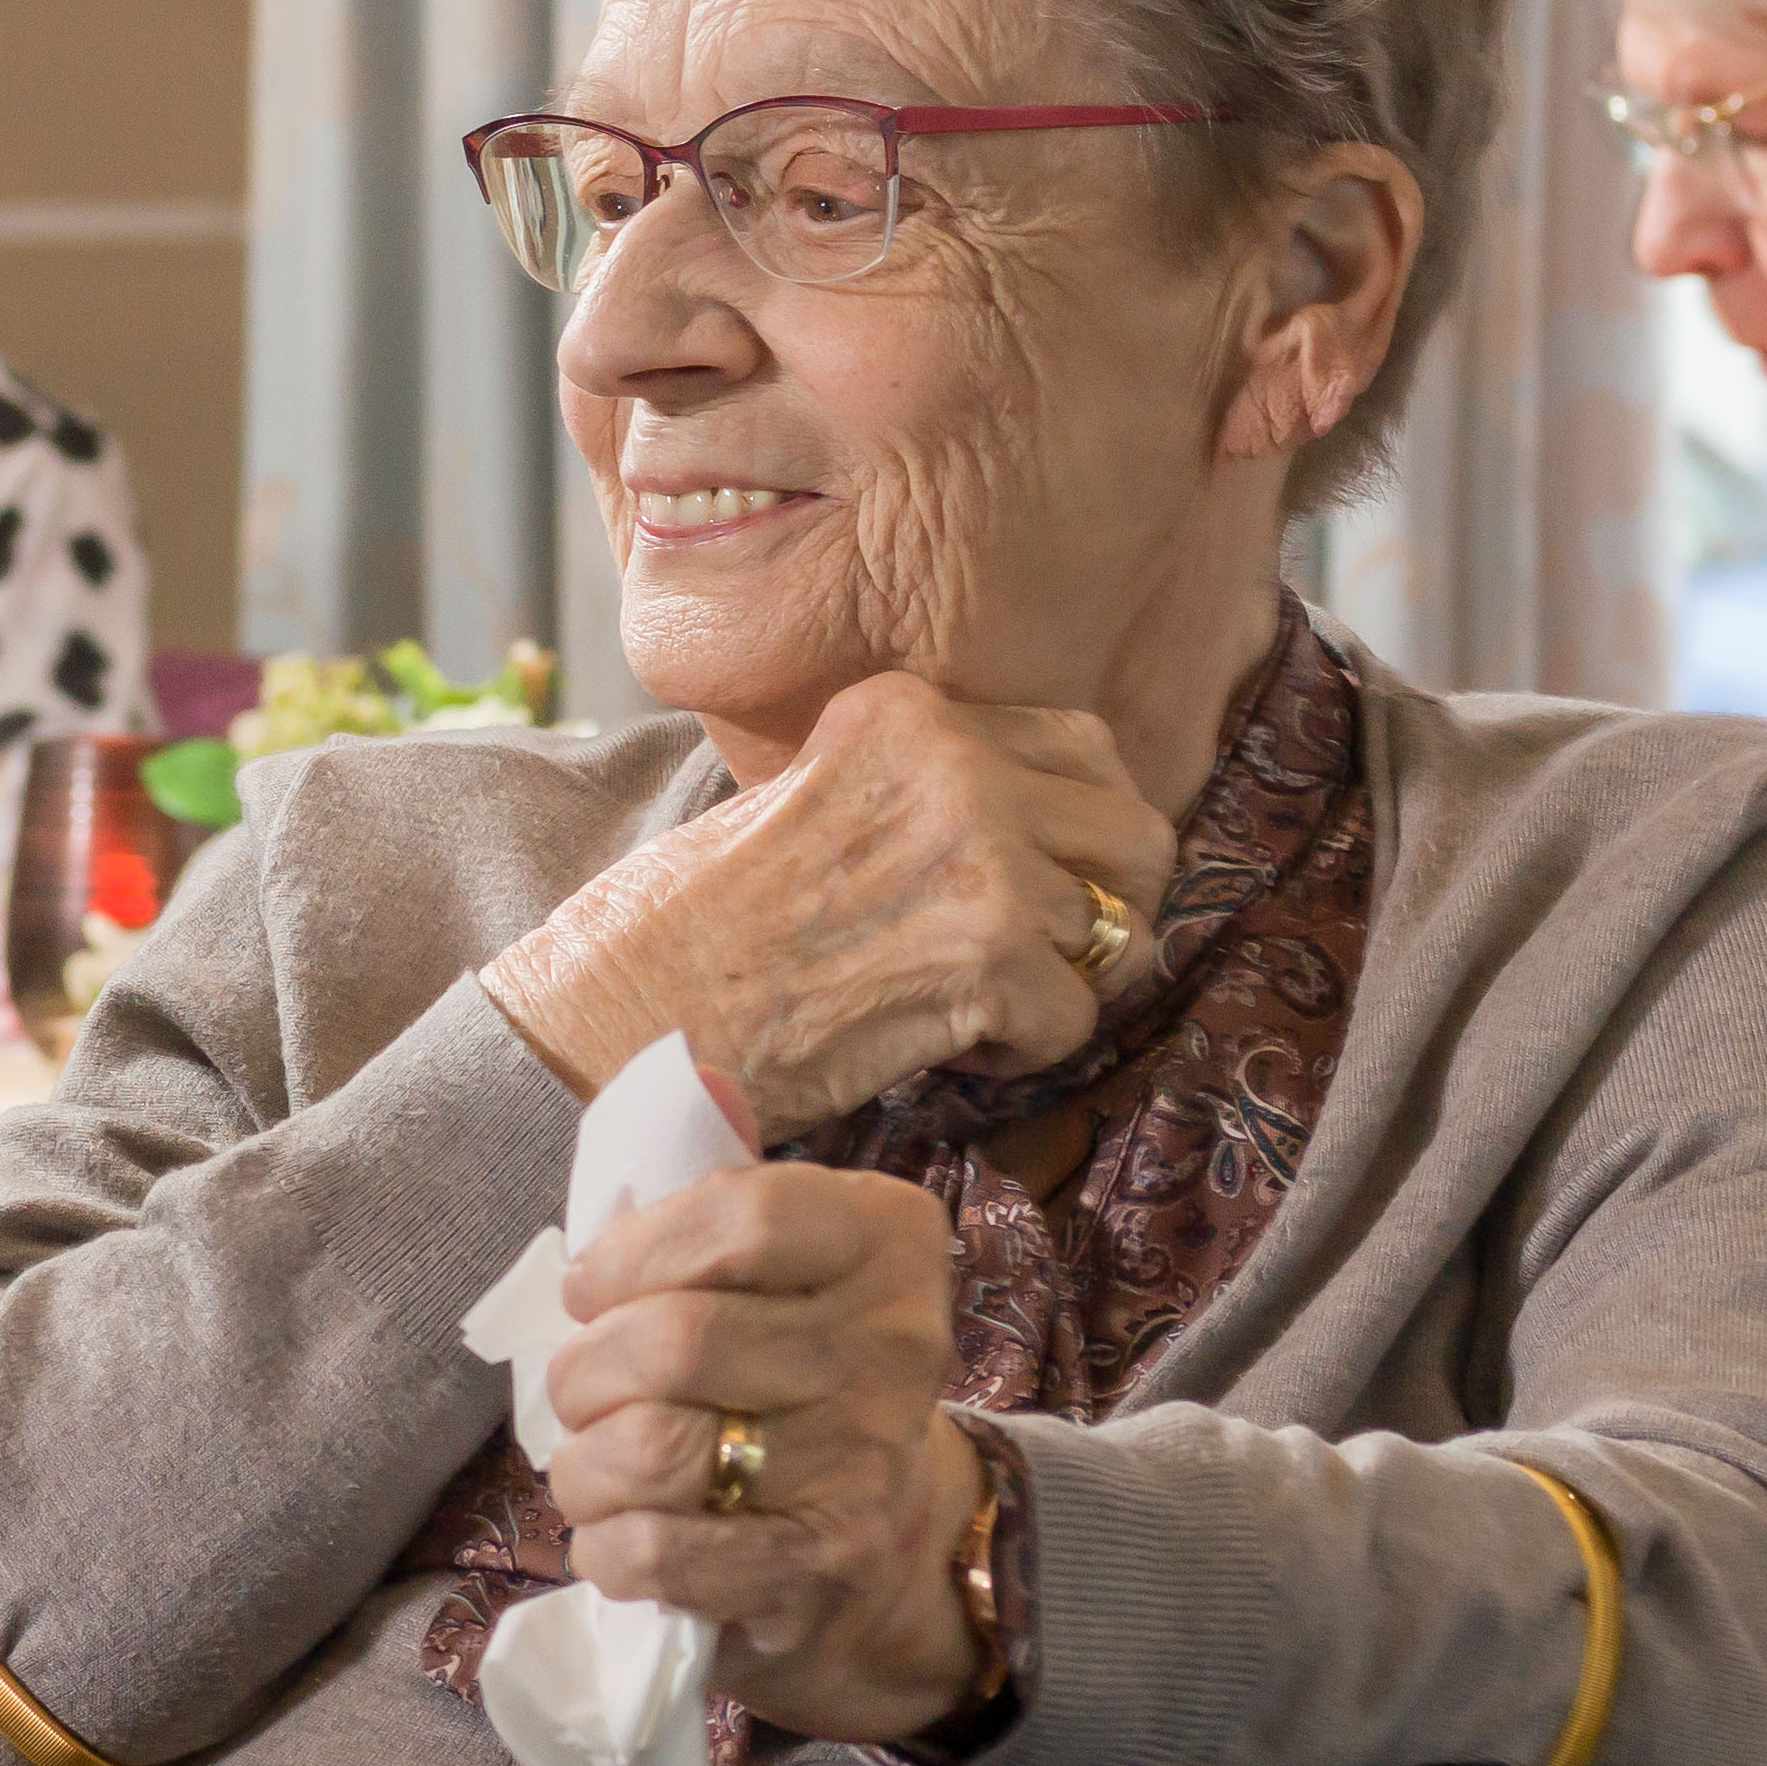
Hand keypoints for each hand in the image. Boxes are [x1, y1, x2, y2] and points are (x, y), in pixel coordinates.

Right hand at [480, 667, 1175, 1127]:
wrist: (628, 1011)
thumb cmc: (699, 926)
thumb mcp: (817, 794)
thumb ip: (929, 788)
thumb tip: (1057, 826)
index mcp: (912, 712)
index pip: (1087, 746)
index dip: (1073, 834)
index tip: (1023, 885)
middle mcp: (959, 763)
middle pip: (1137, 836)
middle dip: (1101, 909)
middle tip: (1023, 959)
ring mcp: (982, 856)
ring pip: (1118, 936)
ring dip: (1054, 988)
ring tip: (960, 1002)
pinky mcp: (989, 957)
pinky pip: (1079, 1021)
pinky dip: (1018, 1053)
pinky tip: (935, 1043)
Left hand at [540, 1163, 986, 1745]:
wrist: (896, 1532)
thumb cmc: (800, 1368)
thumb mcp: (787, 1259)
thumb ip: (728, 1178)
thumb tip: (693, 1076)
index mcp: (887, 1238)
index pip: (737, 1214)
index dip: (629, 1252)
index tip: (587, 1288)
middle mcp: (898, 1344)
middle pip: (676, 1341)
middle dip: (586, 1372)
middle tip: (577, 1390)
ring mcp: (866, 1465)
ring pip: (655, 1450)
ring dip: (583, 1465)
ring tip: (587, 1463)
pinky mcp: (825, 1567)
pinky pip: (663, 1554)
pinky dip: (607, 1548)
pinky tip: (615, 1534)